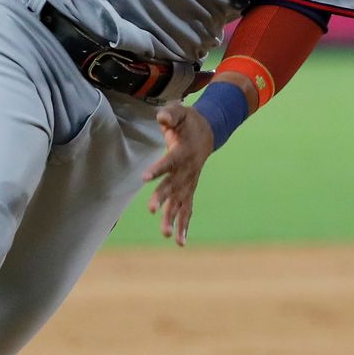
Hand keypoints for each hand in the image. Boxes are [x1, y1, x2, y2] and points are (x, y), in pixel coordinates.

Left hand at [143, 102, 213, 246]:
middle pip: (174, 186)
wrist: (208, 132)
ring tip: (165, 235)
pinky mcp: (190, 190)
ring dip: (173, 218)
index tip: (144, 177)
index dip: (158, 169)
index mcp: (183, 152)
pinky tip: (179, 242)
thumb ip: (170, 113)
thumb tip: (162, 118)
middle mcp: (188, 171)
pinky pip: (187, 210)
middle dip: (163, 198)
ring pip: (181, 203)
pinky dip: (184, 226)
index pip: (169, 162)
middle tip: (152, 210)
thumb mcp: (180, 112)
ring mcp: (190, 183)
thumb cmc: (188, 121)